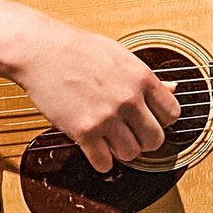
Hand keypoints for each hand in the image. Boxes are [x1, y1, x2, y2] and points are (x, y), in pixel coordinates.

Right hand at [7, 20, 181, 172]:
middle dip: (144, 140)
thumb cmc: (78, 49)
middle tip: (130, 134)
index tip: (149, 120)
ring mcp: (107, 117)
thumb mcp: (120, 56)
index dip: (161, 120)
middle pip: (155, 139)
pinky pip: (104, 163)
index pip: (172, 114)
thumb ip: (147, 77)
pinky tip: (94, 148)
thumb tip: (172, 89)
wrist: (40, 50)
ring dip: (122, 151)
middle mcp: (128, 99)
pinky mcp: (84, 131)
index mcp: (142, 78)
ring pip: (131, 154)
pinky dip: (101, 161)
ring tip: (110, 139)